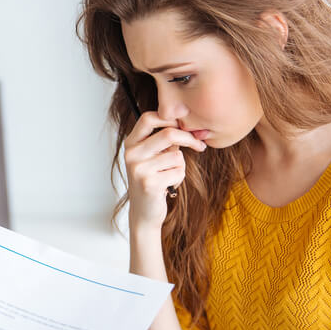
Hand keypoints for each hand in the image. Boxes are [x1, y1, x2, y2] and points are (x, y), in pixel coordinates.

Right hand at [124, 112, 206, 227]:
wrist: (144, 211)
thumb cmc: (153, 180)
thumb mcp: (154, 156)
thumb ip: (165, 140)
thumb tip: (189, 123)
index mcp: (131, 143)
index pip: (148, 118)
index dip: (170, 119)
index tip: (184, 126)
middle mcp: (131, 154)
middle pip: (168, 134)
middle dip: (189, 139)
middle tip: (199, 145)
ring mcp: (139, 169)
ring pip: (177, 155)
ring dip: (180, 165)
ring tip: (169, 175)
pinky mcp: (149, 184)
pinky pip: (178, 172)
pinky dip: (179, 178)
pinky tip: (168, 186)